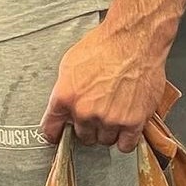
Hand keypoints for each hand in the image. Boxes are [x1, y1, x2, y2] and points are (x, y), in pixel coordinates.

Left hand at [39, 21, 167, 152]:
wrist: (133, 40)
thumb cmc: (105, 46)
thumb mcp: (70, 63)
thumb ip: (64, 89)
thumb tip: (63, 104)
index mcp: (66, 96)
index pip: (51, 128)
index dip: (55, 133)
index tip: (57, 135)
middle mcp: (85, 111)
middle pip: (82, 136)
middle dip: (88, 127)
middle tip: (96, 112)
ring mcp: (109, 119)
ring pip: (104, 140)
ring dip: (108, 131)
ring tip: (114, 112)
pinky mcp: (132, 122)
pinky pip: (125, 145)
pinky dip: (126, 138)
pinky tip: (126, 126)